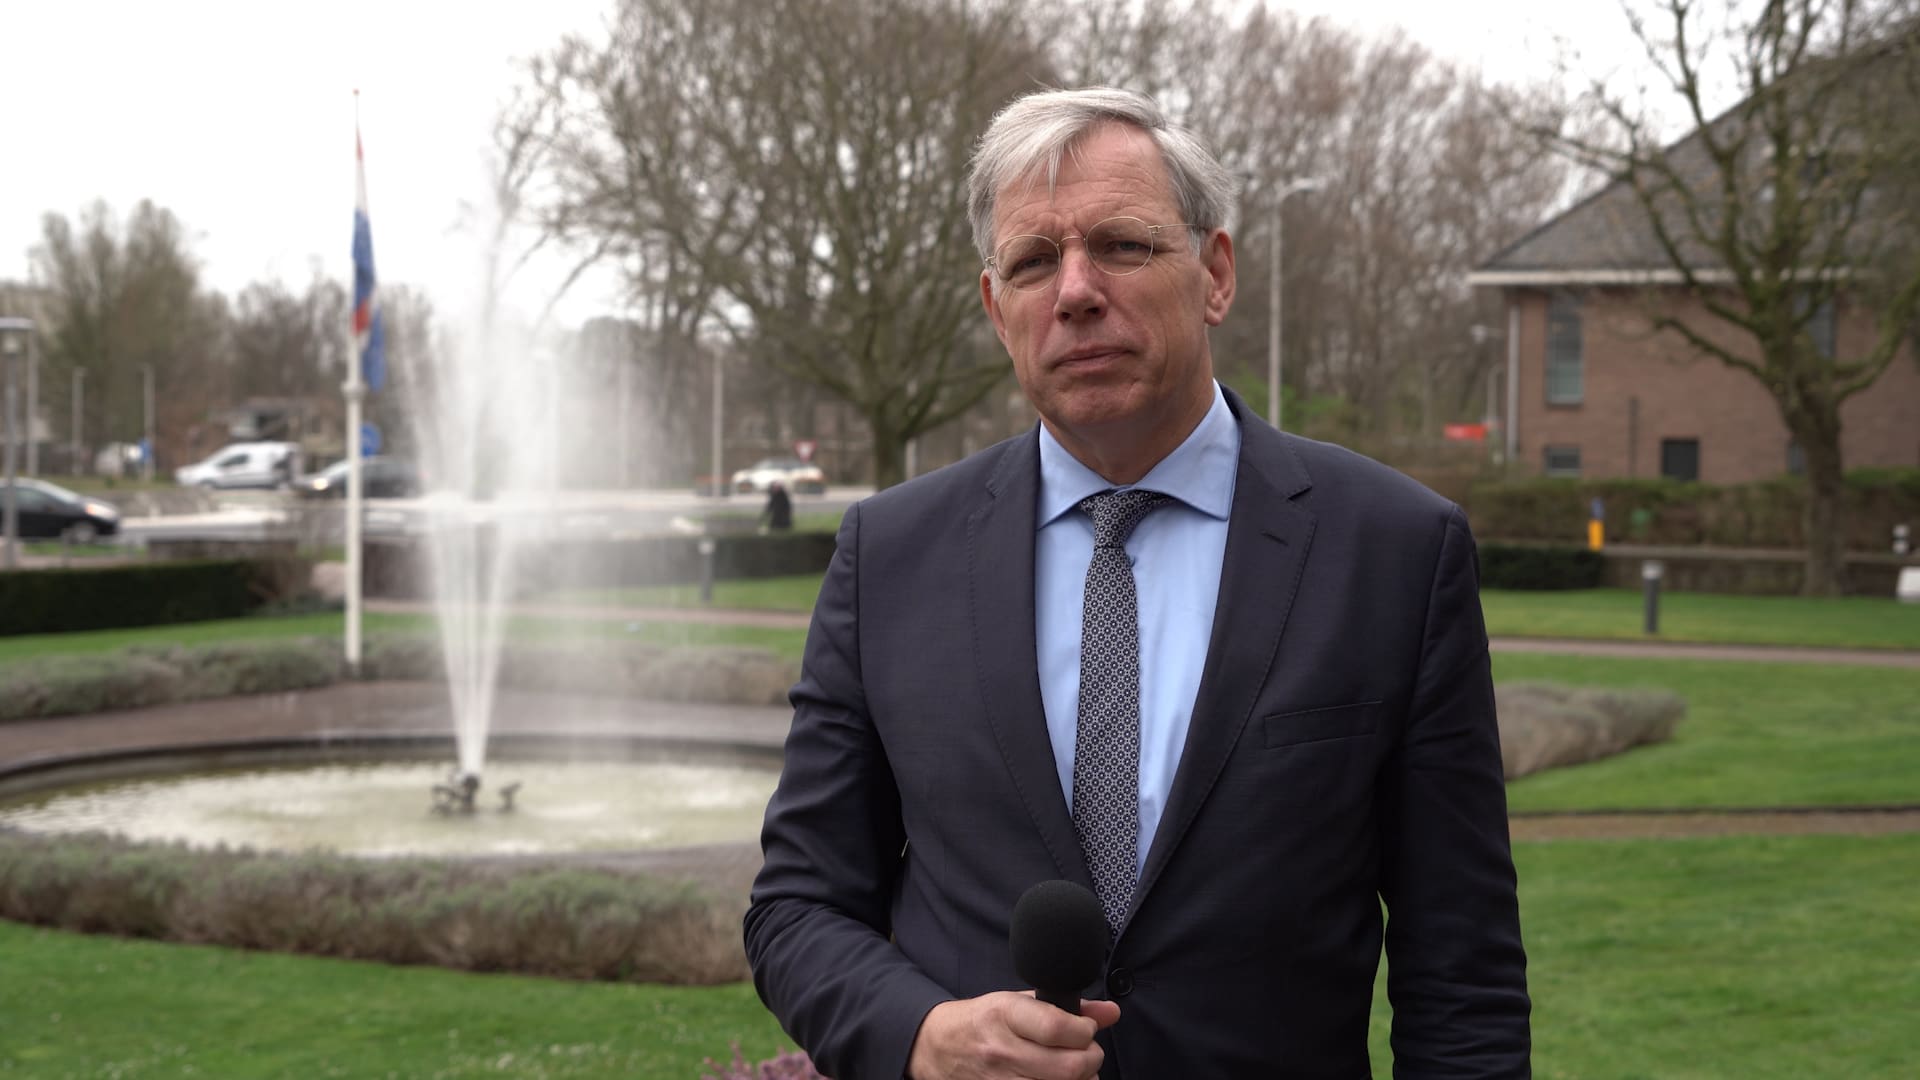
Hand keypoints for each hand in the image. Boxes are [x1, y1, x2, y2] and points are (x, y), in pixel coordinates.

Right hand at [906, 991, 1119, 1079]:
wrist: (937, 1047)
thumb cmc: (982, 1021)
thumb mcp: (1018, 1002)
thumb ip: (1067, 1008)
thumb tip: (1111, 1013)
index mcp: (1005, 1014)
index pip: (1057, 1027)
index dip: (1084, 1031)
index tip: (1087, 1029)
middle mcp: (1001, 1050)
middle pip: (1068, 1066)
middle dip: (1090, 1059)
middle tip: (1087, 1052)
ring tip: (1073, 1069)